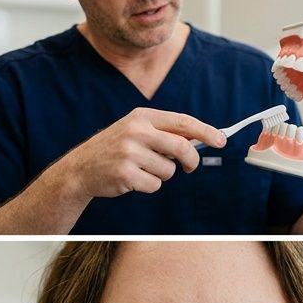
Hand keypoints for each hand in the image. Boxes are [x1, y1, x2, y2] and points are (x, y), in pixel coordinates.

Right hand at [57, 107, 224, 198]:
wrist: (81, 168)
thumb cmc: (116, 148)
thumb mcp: (137, 130)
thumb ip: (166, 132)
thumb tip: (202, 138)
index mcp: (142, 116)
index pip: (182, 122)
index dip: (205, 131)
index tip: (221, 140)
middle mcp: (136, 131)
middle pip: (182, 147)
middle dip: (191, 160)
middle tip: (189, 167)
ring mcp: (129, 152)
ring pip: (169, 170)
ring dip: (162, 174)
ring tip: (142, 169)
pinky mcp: (125, 174)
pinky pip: (155, 185)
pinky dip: (149, 186)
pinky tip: (133, 178)